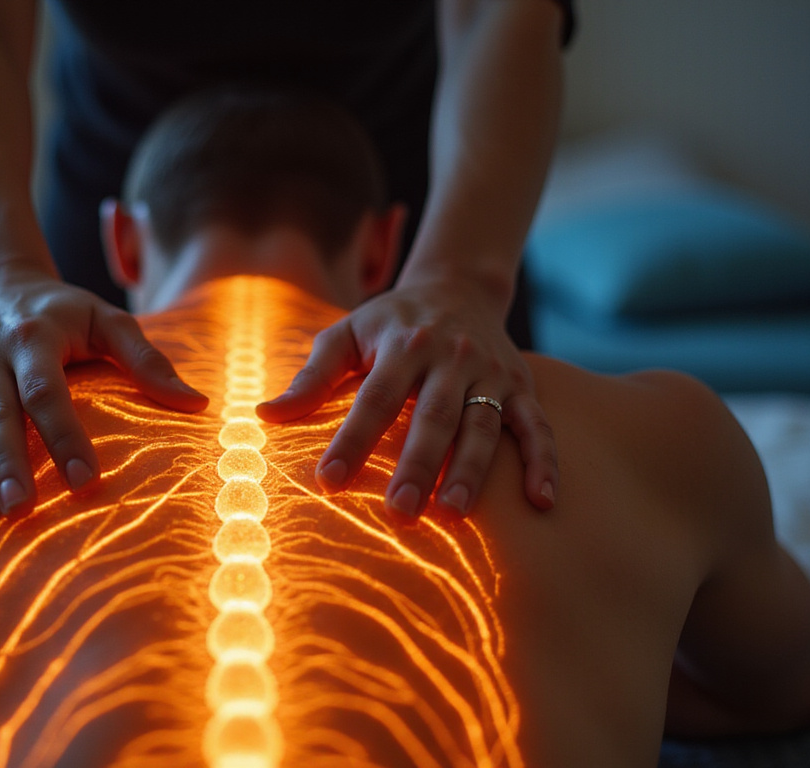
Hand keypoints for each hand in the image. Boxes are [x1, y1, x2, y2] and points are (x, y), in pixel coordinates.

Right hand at [0, 274, 207, 511]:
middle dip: (10, 460)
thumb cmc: (66, 314)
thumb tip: (196, 405)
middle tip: (22, 507)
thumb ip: (149, 362)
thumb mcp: (111, 321)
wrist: (0, 283)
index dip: (65, 435)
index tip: (85, 480)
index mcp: (35, 336)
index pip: (49, 392)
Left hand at [256, 277, 557, 516]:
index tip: (329, 481)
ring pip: (484, 426)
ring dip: (471, 471)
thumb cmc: (390, 322)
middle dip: (417, 466)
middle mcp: (451, 357)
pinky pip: (538, 426)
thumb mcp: (347, 334)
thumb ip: (311, 376)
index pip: (375, 398)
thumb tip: (265, 415)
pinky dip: (544, 462)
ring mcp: (491, 373)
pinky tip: (542, 501)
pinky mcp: (523, 386)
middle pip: (433, 417)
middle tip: (400, 512)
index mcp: (403, 344)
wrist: (459, 286)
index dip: (353, 439)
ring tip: (453, 513)